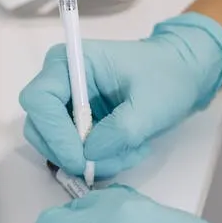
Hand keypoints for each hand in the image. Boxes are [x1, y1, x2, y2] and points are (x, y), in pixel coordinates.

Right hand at [19, 13, 221, 178]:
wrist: (182, 75)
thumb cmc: (168, 77)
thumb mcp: (151, 104)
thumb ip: (120, 129)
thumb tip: (90, 153)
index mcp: (72, 62)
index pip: (40, 101)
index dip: (55, 134)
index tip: (82, 158)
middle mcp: (60, 82)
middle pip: (39, 128)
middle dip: (72, 153)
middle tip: (111, 161)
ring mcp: (67, 105)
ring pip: (55, 146)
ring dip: (91, 160)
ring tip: (131, 152)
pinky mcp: (77, 124)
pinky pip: (74, 152)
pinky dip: (100, 161)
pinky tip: (129, 150)